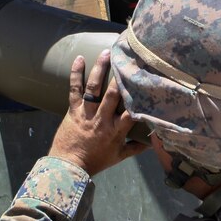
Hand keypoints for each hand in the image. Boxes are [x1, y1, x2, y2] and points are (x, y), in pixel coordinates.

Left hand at [48, 50, 146, 175]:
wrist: (68, 167)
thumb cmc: (95, 161)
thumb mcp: (118, 156)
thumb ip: (135, 148)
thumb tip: (152, 143)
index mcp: (116, 130)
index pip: (131, 111)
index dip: (138, 96)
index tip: (146, 81)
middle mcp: (102, 119)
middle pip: (113, 94)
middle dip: (120, 76)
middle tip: (127, 59)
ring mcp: (86, 113)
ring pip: (94, 88)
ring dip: (99, 69)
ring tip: (106, 53)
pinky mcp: (73, 110)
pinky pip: (74, 90)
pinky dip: (76, 74)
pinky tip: (79, 59)